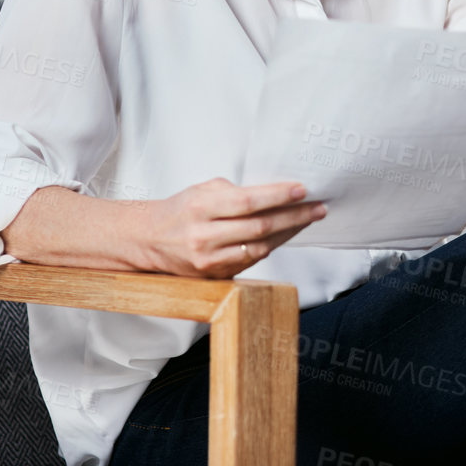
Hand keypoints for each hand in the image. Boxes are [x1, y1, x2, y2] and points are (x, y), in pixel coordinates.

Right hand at [134, 178, 326, 277]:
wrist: (148, 240)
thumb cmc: (179, 210)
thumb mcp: (201, 190)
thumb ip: (234, 192)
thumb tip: (273, 193)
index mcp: (200, 207)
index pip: (246, 202)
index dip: (277, 196)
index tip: (301, 190)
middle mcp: (204, 236)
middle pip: (259, 228)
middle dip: (293, 217)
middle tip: (317, 208)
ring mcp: (209, 260)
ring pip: (259, 248)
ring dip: (287, 234)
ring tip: (306, 220)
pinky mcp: (214, 276)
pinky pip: (250, 262)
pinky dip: (270, 247)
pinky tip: (284, 235)